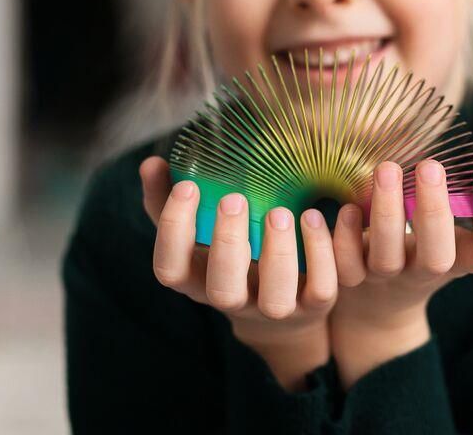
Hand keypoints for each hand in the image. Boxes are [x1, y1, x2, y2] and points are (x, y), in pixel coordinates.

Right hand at [139, 155, 338, 390]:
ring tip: (280, 211)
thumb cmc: (230, 249)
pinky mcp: (314, 304)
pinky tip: (314, 216)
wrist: (283, 297)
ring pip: (275, 298)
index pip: (169, 269)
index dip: (173, 230)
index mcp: (197, 279)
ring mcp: (275, 308)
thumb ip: (169, 198)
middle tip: (235, 199)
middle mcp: (233, 300)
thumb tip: (152, 164)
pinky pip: (321, 289)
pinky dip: (321, 254)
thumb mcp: (197, 227)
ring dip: (278, 254)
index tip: (188, 186)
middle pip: (222, 289)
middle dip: (227, 244)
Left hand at [328, 160, 472, 388]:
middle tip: (431, 164)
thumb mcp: (460, 238)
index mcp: (459, 260)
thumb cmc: (427, 250)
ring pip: (386, 257)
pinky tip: (348, 207)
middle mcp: (424, 272)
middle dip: (434, 211)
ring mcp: (385, 279)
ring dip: (386, 211)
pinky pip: (345, 264)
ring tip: (387, 167)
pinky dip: (344, 236)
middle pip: (436, 256)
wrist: (378, 305)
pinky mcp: (349, 280)